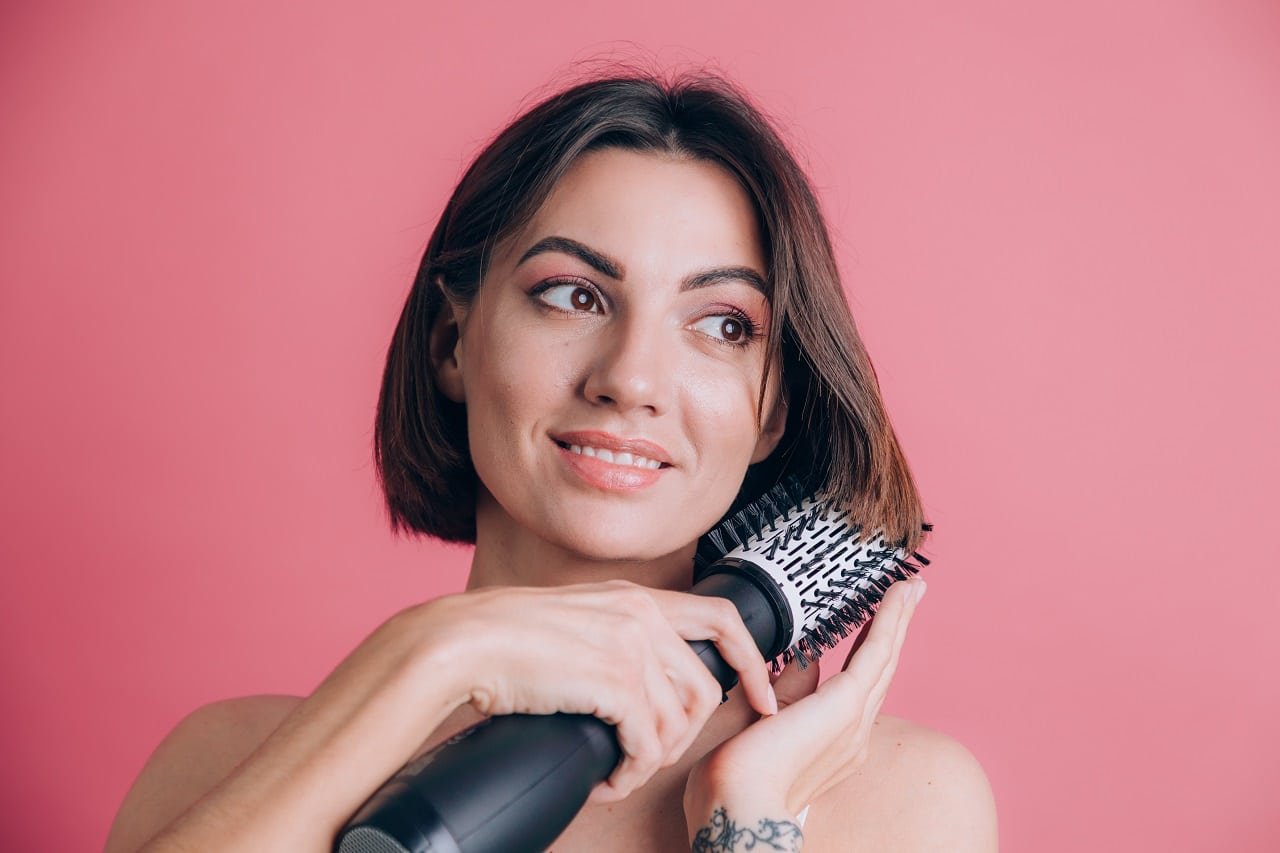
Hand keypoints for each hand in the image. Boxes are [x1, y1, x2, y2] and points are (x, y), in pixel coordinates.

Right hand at [415, 580, 777, 802]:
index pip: (722, 618)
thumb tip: (636, 683)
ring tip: (618, 771)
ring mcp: (631, 647)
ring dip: (651, 761)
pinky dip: (628, 773)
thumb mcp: (575, 620)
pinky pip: (647, 745)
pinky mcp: (614, 682)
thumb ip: (613, 634)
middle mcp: (642, 615)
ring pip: (678, 723)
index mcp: (635, 597)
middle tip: (649, 757)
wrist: (463, 643)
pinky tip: (605, 779)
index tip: (761, 696)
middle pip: (704, 688)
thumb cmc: (504, 639)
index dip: (751, 660)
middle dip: (684, 736)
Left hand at [683, 576, 925, 823]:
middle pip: (880, 669)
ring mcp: (854, 721)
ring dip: (898, 618)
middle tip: (909, 595)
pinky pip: (876, 652)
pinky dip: (891, 619)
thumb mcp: (763, 722)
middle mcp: (852, 734)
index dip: (869, 649)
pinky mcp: (847, 706)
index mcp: (833, 742)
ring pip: (883, 658)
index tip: (876, 623)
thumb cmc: (735, 777)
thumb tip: (801, 658)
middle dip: (895, 630)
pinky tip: (900, 595)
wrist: (736, 804)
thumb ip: (787, 691)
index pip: (856, 684)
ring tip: (910, 588)